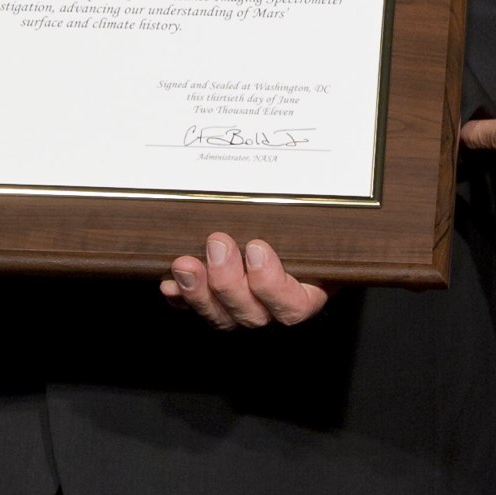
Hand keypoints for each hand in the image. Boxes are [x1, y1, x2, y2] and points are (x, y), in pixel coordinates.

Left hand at [162, 233, 329, 328]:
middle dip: (228, 281)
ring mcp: (242, 311)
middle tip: (218, 244)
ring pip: (221, 317)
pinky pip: (195, 310)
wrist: (292, 239)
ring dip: (199, 292)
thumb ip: (307, 217)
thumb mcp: (315, 225)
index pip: (293, 306)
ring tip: (185, 265)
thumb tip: (325, 177)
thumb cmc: (307, 233)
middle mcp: (273, 310)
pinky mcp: (216, 306)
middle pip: (251, 315)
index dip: (272, 284)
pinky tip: (170, 284)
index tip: (257, 248)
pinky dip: (181, 298)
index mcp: (306, 294)